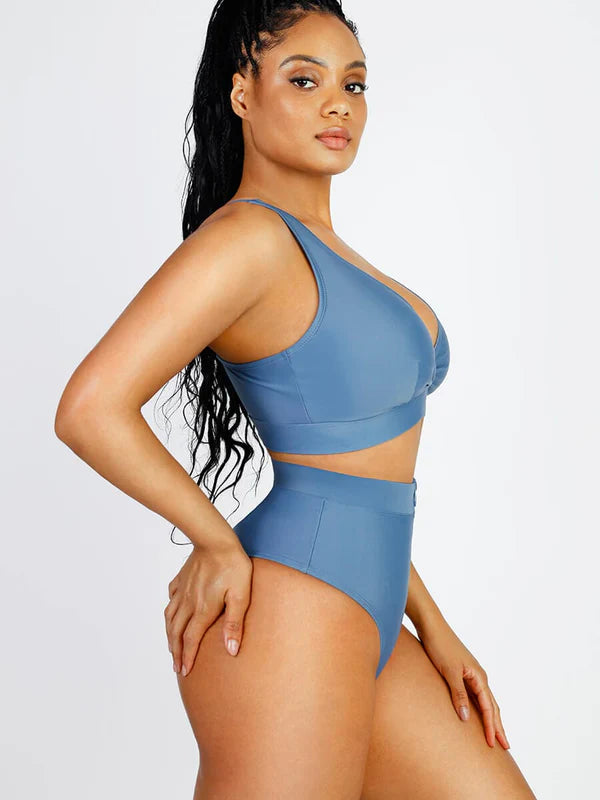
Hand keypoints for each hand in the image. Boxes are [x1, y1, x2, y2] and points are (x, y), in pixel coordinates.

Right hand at [164, 540, 252, 676]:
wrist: (216, 540)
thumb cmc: (233, 566)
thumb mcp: (240, 596)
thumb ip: (234, 624)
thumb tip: (231, 650)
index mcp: (202, 610)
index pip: (191, 639)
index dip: (188, 657)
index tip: (184, 672)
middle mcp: (188, 603)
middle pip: (176, 632)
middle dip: (176, 652)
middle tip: (176, 667)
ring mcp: (183, 590)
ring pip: (170, 617)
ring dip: (169, 635)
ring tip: (171, 646)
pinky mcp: (182, 578)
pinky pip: (171, 597)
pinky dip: (169, 610)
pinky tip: (172, 612)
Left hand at [418, 619, 509, 748]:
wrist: (431, 626)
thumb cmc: (440, 646)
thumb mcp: (449, 671)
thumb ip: (458, 694)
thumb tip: (467, 718)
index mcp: (478, 677)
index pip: (488, 708)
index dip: (491, 727)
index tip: (494, 745)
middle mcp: (478, 676)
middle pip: (492, 706)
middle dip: (497, 726)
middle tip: (505, 746)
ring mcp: (470, 674)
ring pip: (484, 700)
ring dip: (490, 717)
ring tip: (494, 733)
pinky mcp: (461, 672)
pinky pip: (474, 695)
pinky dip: (478, 707)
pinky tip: (474, 712)